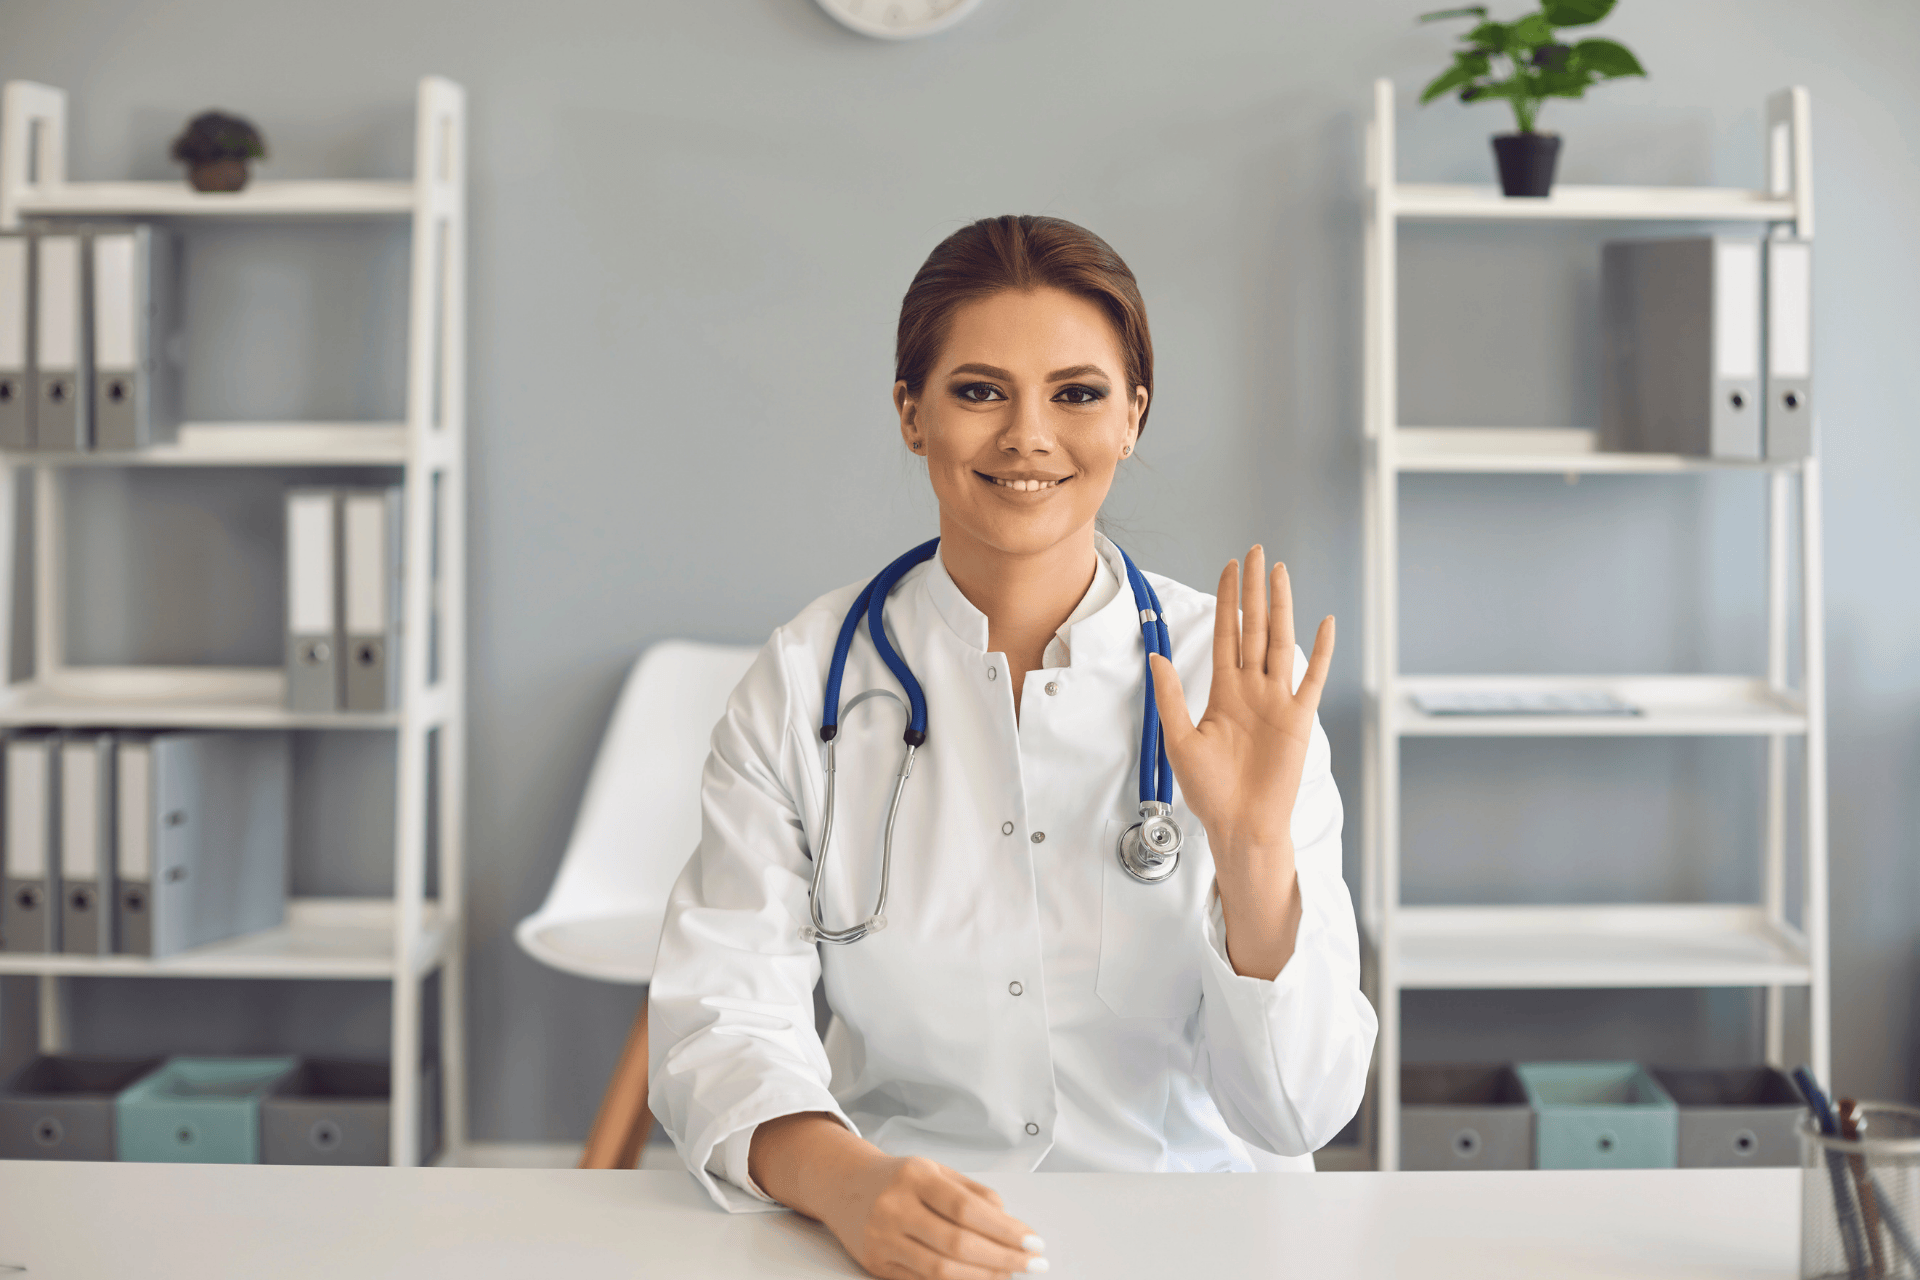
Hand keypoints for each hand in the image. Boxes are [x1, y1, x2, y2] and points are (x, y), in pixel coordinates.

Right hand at [751, 1114, 1045, 1278]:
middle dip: (1002, 1257)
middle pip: (957, 1243)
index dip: (1005, 1229)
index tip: (1033, 1241)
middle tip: (1031, 1263)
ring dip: (982, 1277)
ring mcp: (883, 1239)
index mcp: (915, 1176)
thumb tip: (1010, 1223)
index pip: (967, 1208)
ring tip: (1008, 1273)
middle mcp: (895, 1207)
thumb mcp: (936, 1170)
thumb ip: (974, 1193)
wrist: (843, 1185)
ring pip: (940, 1270)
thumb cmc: (897, 1178)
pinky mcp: (876, 1264)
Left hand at [1147, 546, 1332, 977]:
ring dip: (1281, 607)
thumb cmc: (1209, 790)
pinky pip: (1311, 678)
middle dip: (1254, 591)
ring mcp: (1277, 701)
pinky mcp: (1298, 719)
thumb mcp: (1178, 738)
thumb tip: (1155, 656)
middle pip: (1254, 628)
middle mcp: (1252, 690)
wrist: (1239, 824)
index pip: (1227, 634)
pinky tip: (1324, 622)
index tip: (1230, 568)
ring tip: (1281, 574)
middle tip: (1256, 553)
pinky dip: (1320, 651)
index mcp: (1224, 692)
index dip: (1228, 601)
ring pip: (1280, 643)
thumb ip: (1170, 696)